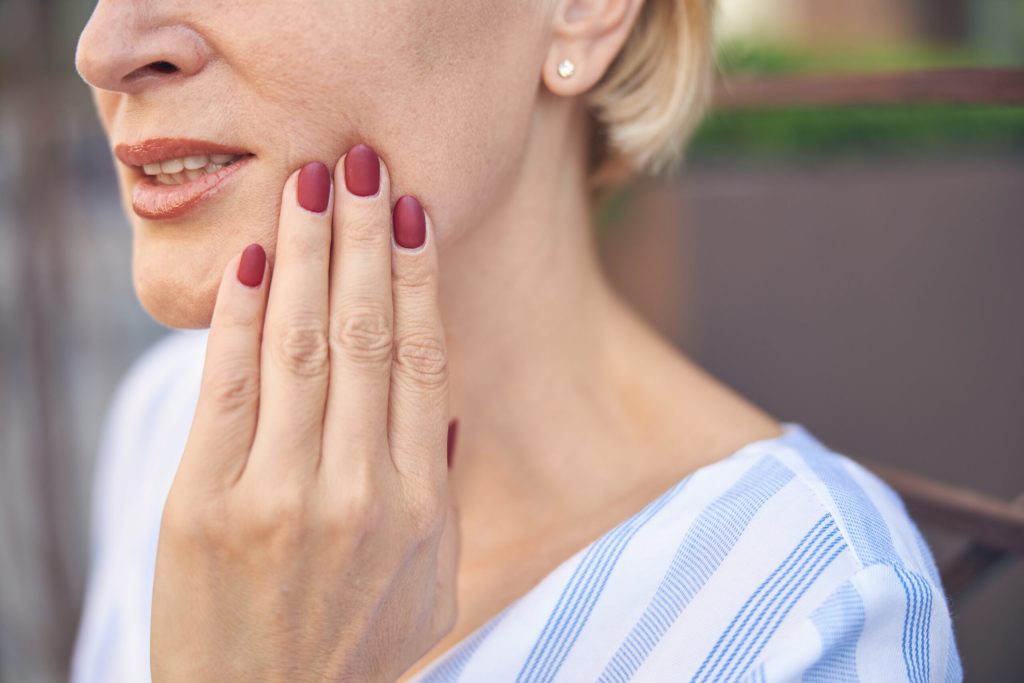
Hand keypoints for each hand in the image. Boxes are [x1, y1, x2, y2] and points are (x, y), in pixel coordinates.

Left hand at [151, 145, 459, 681]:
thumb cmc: (358, 647)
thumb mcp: (431, 580)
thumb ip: (437, 490)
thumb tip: (437, 407)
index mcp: (418, 502)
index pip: (421, 359)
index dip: (416, 276)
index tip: (412, 212)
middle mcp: (357, 489)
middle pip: (364, 333)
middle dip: (362, 237)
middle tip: (361, 161)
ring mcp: (278, 495)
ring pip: (302, 345)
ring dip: (308, 252)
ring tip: (313, 183)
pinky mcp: (205, 505)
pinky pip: (230, 388)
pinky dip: (245, 315)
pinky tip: (260, 255)